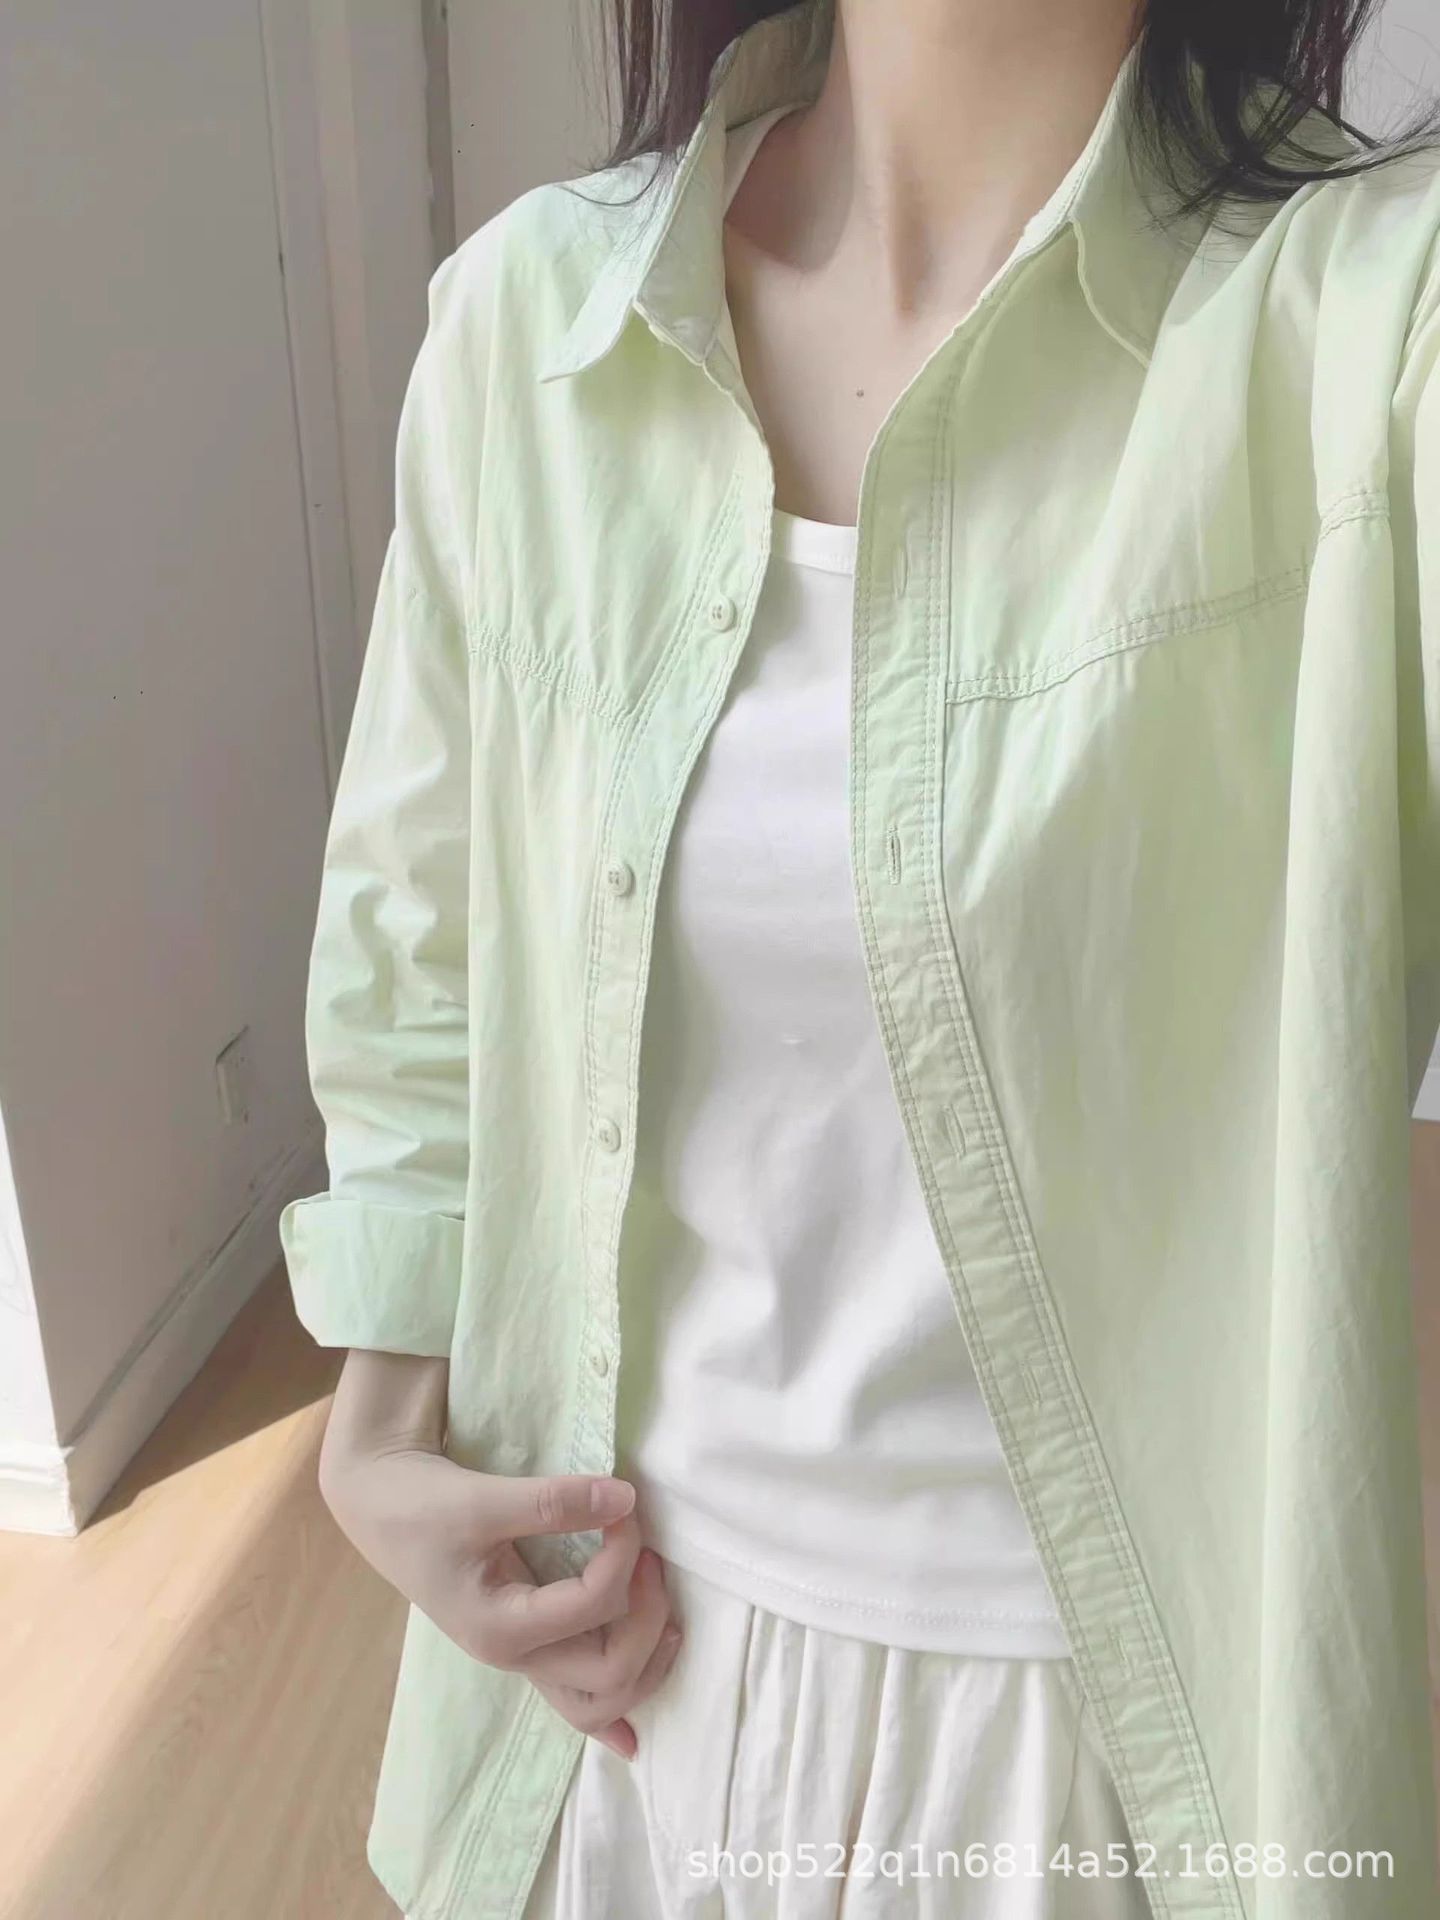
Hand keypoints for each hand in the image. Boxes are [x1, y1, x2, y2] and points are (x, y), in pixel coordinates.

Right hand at [318, 1349, 682, 1758]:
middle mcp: (514, 1655)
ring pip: (600, 1698)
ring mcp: (521, 1656)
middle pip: (609, 1673)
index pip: (594, 1605)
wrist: (381, 1504)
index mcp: (500, 1627)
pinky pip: (572, 1696)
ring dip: (646, 1662)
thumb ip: (554, 1503)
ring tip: (669, 1614)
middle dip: (649, 1617)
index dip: (624, 1554)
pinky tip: (632, 1743)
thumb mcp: (483, 1499)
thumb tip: (626, 1499)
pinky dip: (610, 1715)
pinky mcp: (526, 1641)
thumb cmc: (421, 1504)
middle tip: (651, 1557)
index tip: (625, 1504)